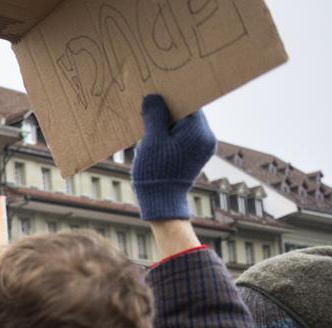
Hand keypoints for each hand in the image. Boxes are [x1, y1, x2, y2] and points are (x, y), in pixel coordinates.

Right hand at [131, 94, 215, 220]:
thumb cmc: (155, 172)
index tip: (156, 96)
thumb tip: (153, 97)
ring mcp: (204, 147)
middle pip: (188, 114)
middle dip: (169, 113)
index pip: (188, 104)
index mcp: (198, 131)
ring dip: (169, 125)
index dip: (172, 98)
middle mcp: (207, 137)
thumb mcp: (151, 141)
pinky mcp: (197, 155)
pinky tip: (158, 143)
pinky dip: (173, 136)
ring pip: (186, 126)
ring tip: (152, 133)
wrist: (162, 202)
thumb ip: (154, 116)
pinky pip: (186, 138)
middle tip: (149, 113)